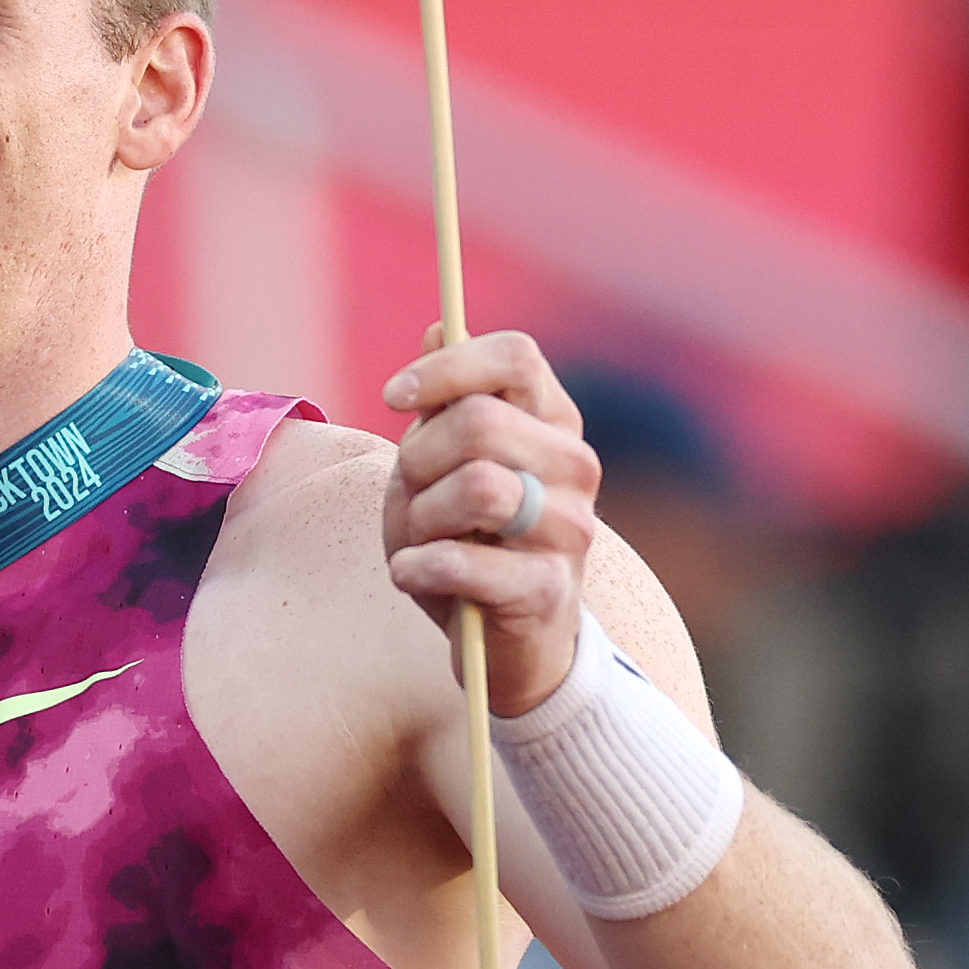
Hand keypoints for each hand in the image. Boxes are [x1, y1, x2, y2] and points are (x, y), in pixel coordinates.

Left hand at [380, 329, 600, 716]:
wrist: (506, 641)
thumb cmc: (467, 537)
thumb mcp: (443, 461)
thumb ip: (444, 400)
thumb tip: (437, 327)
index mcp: (552, 419)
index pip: (515, 356)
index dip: (446, 368)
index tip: (394, 397)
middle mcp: (575, 466)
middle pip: (479, 420)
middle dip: (418, 457)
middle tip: (410, 491)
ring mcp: (570, 529)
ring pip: (476, 487)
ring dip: (420, 515)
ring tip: (419, 538)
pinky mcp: (549, 591)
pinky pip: (462, 561)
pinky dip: (417, 567)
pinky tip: (414, 574)